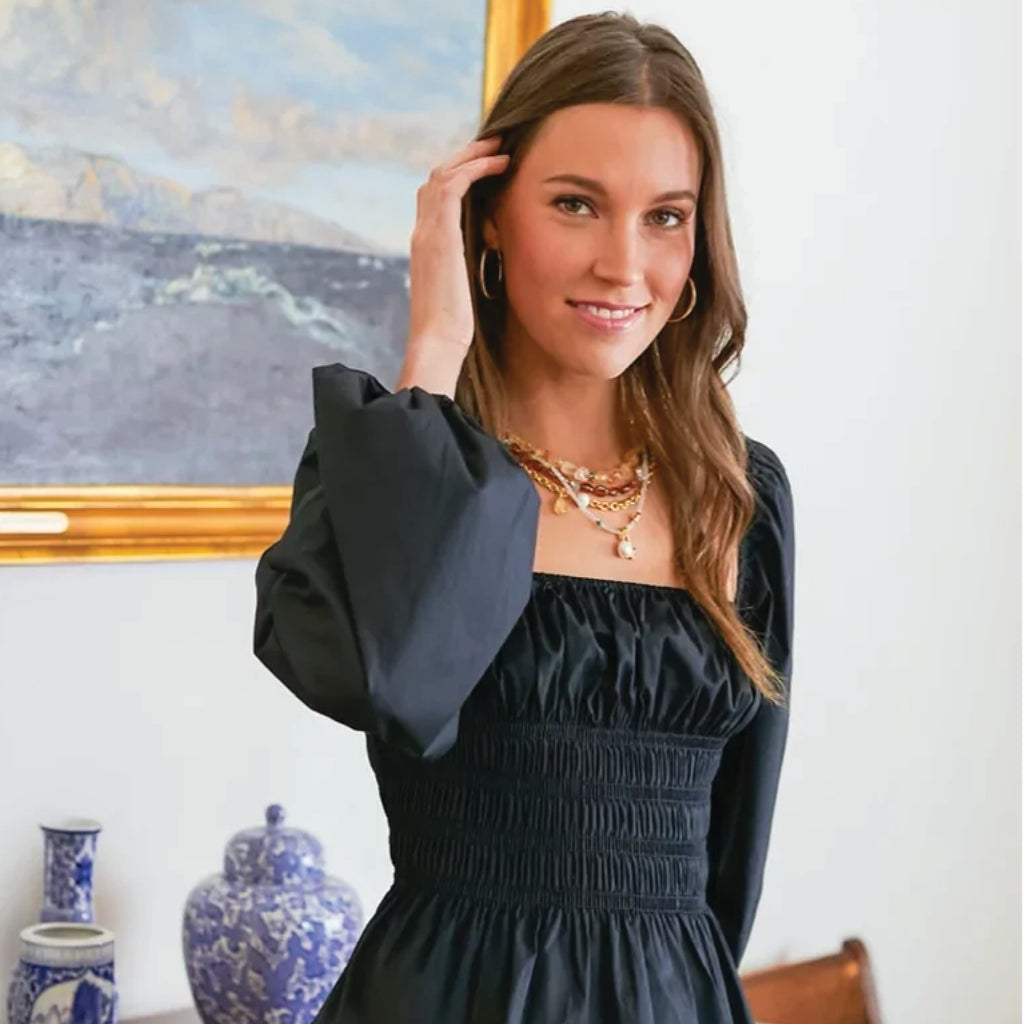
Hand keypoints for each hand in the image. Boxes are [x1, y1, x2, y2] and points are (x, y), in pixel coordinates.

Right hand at [407, 136, 509, 355]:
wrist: (438, 341)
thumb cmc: (453, 327)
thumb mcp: (463, 289)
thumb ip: (468, 267)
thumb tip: (489, 257)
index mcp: (426, 246)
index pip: (435, 198)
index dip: (459, 176)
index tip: (486, 168)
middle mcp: (422, 233)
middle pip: (436, 178)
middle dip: (465, 157)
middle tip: (494, 145)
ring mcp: (427, 232)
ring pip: (442, 174)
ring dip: (472, 155)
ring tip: (500, 146)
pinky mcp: (440, 235)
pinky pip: (453, 185)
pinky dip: (475, 168)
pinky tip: (498, 164)